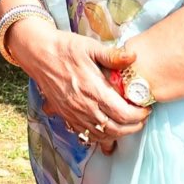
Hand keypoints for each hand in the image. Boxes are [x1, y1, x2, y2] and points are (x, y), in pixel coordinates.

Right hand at [6, 22, 149, 149]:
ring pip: (101, 135)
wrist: (38, 53)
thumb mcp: (90, 46)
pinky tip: (107, 130)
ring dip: (118, 134)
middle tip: (141, 118)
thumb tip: (133, 57)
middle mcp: (84, 106)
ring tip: (127, 124)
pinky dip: (99, 137)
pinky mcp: (66, 115)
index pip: (123, 114)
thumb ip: (112, 55)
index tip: (146, 108)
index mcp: (93, 89)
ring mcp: (73, 113)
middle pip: (115, 129)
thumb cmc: (64, 48)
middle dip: (133, 127)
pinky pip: (85, 134)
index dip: (139, 115)